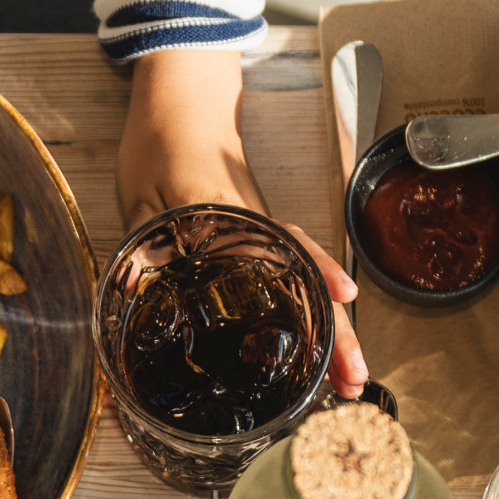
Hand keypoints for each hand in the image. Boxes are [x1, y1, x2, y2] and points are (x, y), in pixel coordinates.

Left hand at [118, 49, 366, 397]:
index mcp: (235, 218)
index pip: (288, 246)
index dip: (318, 272)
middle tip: (353, 380)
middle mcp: (261, 234)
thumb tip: (146, 296)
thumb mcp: (144, 199)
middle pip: (311, 284)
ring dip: (332, 338)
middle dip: (337, 333)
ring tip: (348, 383)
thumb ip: (149, 245)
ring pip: (308, 292)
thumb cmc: (160, 149)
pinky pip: (294, 287)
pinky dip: (313, 322)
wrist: (175, 115)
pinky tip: (322, 356)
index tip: (342, 298)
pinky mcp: (261, 250)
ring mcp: (266, 243)